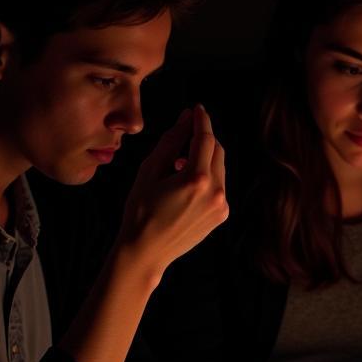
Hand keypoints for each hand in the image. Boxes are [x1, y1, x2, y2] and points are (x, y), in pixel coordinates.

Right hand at [117, 105, 227, 279]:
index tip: (197, 109)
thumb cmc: (140, 211)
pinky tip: (184, 184)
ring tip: (178, 166)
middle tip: (184, 135)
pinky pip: (219, 186)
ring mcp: (221, 206)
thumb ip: (171, 141)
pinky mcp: (221, 215)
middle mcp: (215, 192)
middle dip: (203, 139)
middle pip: (217, 151)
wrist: (146, 252)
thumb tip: (186, 117)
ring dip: (204, 159)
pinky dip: (206, 177)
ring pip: (219, 168)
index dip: (201, 120)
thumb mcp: (150, 171)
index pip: (205, 138)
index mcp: (196, 180)